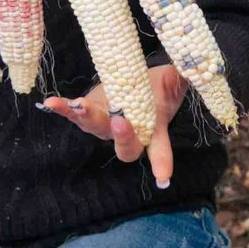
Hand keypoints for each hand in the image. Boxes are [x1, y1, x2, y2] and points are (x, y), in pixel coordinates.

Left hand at [45, 66, 187, 188]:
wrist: (131, 82)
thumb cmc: (155, 87)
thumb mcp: (173, 81)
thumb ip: (184, 77)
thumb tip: (197, 69)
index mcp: (152, 129)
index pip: (160, 149)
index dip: (162, 163)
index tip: (163, 178)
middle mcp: (127, 133)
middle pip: (125, 146)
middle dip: (123, 136)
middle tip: (121, 122)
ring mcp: (104, 125)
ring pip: (96, 129)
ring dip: (87, 118)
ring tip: (80, 106)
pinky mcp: (86, 112)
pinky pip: (72, 114)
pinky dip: (62, 108)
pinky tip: (51, 103)